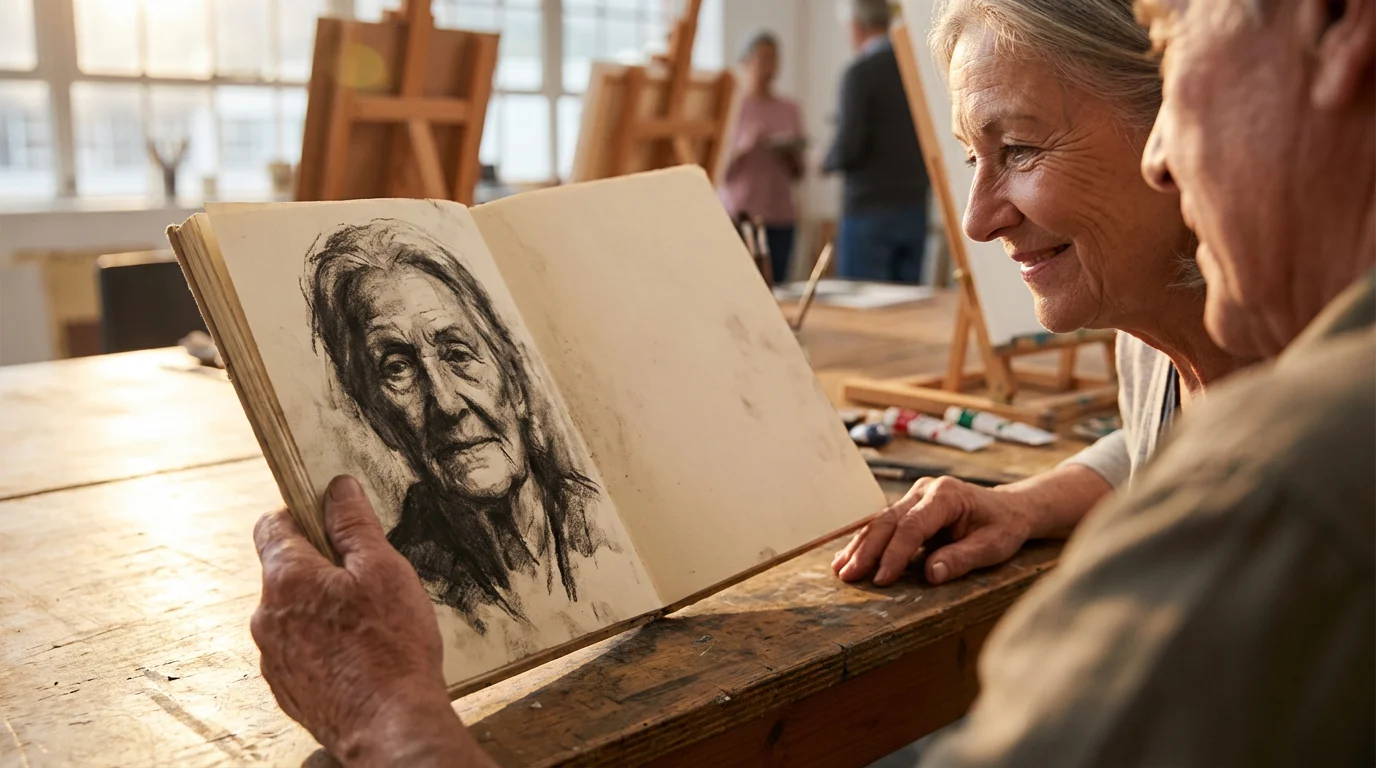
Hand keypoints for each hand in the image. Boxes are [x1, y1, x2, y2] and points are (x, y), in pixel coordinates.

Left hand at [251, 475, 492, 766]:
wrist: (390, 725)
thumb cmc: (391, 648)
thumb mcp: (384, 570)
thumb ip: (355, 525)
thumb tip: (338, 489)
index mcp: (286, 577)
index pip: (273, 524)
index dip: (305, 515)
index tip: (336, 521)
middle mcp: (266, 616)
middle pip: (286, 569)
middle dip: (323, 566)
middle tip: (369, 579)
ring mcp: (273, 655)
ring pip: (294, 611)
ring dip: (324, 607)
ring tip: (370, 624)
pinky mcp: (286, 686)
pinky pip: (301, 647)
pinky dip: (325, 643)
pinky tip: (361, 654)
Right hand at [831, 476, 1035, 586]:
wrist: (1010, 509)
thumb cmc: (1003, 527)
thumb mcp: (993, 546)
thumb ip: (962, 558)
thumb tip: (931, 575)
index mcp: (946, 495)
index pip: (912, 526)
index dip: (895, 554)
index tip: (882, 579)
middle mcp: (925, 491)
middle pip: (888, 521)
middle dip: (867, 551)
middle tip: (848, 576)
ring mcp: (915, 496)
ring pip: (880, 522)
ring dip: (859, 546)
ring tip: (840, 569)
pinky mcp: (910, 506)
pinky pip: (885, 524)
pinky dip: (866, 542)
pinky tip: (848, 557)